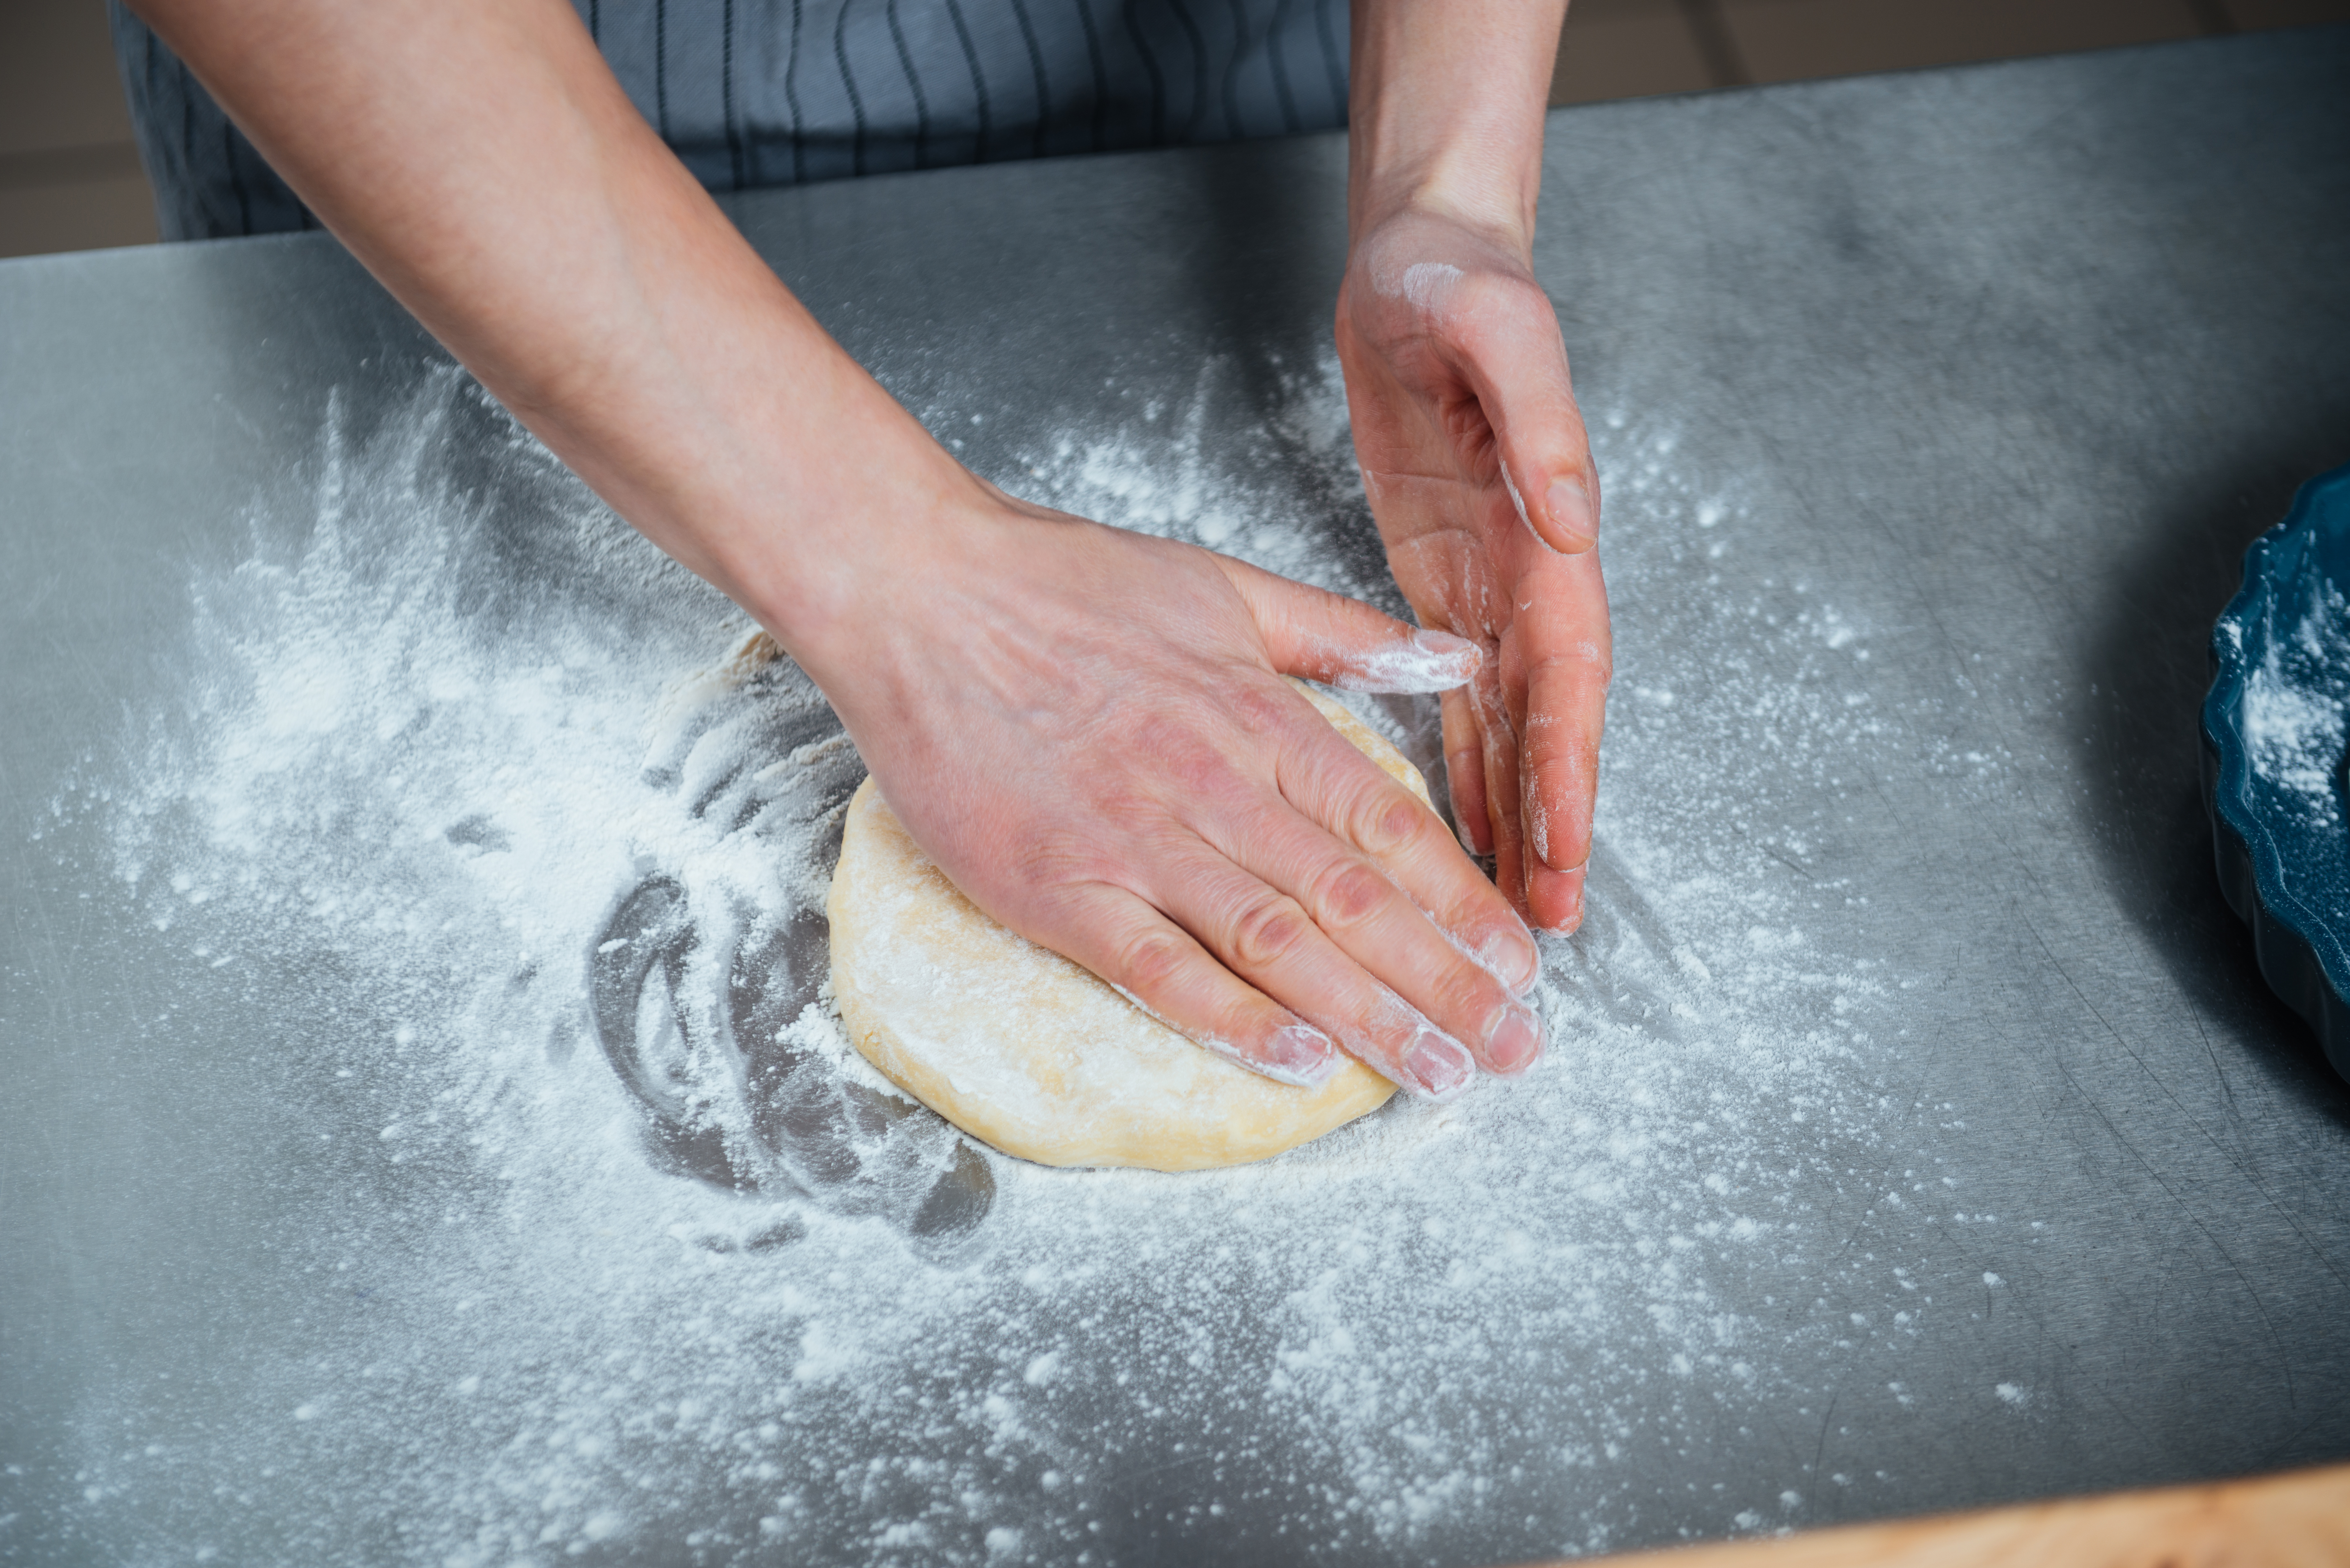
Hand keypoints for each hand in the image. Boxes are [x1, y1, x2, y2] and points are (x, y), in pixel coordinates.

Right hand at [797, 475, 1547, 1095]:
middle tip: (1516, 1049)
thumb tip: (1447, 656)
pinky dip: (1234, 1019)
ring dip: (1372, 1016)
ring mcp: (1136, 840)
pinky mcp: (1059, 887)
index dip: (1464, 902)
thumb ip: (1340, 632)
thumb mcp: (1222, 585)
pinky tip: (1302, 1064)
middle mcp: (1213, 783)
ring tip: (1442, 1075)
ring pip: (1280, 943)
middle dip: (1448, 983)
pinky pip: (1161, 969)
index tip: (1520, 961)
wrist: (919, 594)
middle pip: (1357, 900)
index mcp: (1257, 715)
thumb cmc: (1061, 584)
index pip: (1390, 826)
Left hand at [1336, 206, 1609, 932]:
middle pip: (1549, 725)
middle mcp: (1527, 576)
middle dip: (1551, 825)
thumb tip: (1570, 517)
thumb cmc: (1460, 286)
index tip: (1569, 856)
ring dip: (1510, 816)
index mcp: (1551, 535)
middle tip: (1546, 926)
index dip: (1573, 773)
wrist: (1418, 264)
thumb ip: (1540, 422)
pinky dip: (1461, 765)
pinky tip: (1454, 828)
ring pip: (1508, 728)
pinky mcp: (1439, 582)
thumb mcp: (1498, 334)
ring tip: (1506, 909)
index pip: (1571, 678)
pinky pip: (1455, 696)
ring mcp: (1485, 587)